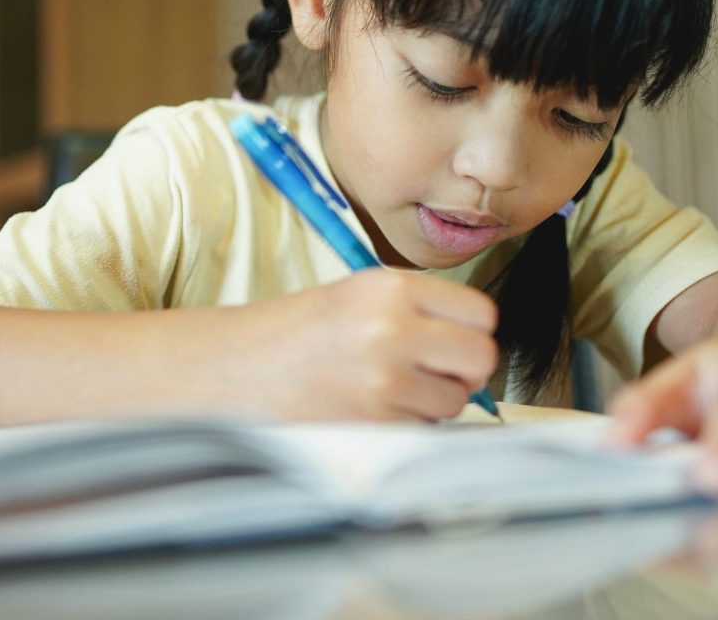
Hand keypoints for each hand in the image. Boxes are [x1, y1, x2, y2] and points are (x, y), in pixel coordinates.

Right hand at [233, 267, 497, 421]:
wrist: (236, 369)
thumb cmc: (295, 335)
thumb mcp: (359, 296)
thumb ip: (419, 310)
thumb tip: (477, 343)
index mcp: (391, 288)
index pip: (481, 313)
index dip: (470, 332)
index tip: (453, 342)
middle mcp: (393, 328)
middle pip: (481, 357)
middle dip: (464, 372)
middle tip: (434, 373)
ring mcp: (385, 378)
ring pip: (455, 401)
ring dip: (432, 404)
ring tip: (388, 390)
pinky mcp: (374, 422)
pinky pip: (423, 429)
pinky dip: (406, 426)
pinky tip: (370, 409)